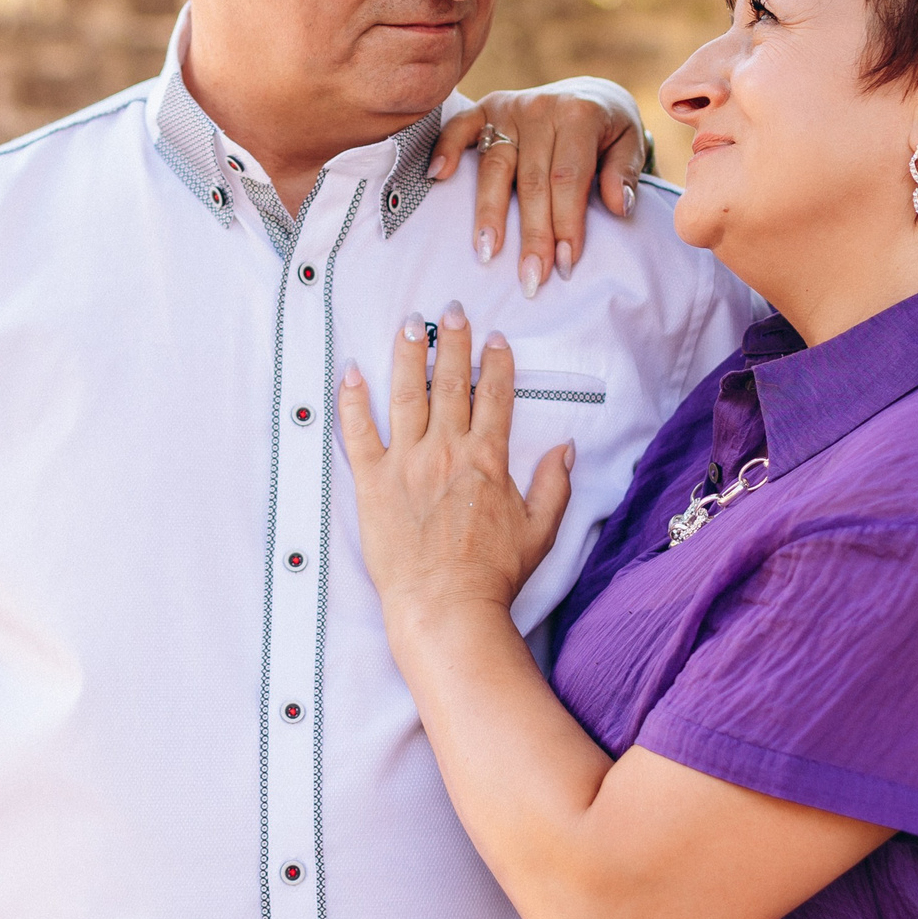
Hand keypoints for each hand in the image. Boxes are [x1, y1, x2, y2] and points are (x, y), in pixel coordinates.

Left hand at [337, 303, 575, 625]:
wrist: (446, 607)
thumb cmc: (493, 576)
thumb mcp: (540, 531)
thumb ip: (554, 485)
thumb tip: (566, 447)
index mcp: (487, 460)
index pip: (494, 397)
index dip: (495, 363)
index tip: (494, 338)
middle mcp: (447, 451)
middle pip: (449, 383)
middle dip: (451, 342)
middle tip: (450, 311)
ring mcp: (407, 463)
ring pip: (405, 395)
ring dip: (407, 355)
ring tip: (408, 324)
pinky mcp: (373, 482)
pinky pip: (358, 433)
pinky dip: (352, 401)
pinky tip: (351, 372)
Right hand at [432, 77, 647, 297]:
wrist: (590, 93)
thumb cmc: (609, 129)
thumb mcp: (630, 142)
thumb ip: (624, 172)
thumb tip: (617, 206)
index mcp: (580, 115)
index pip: (568, 180)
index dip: (566, 223)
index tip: (564, 264)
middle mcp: (541, 109)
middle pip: (532, 182)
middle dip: (532, 234)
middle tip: (531, 278)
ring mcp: (510, 108)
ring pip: (495, 166)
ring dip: (489, 212)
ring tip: (486, 251)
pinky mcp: (487, 107)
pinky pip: (460, 127)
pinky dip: (446, 148)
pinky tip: (437, 177)